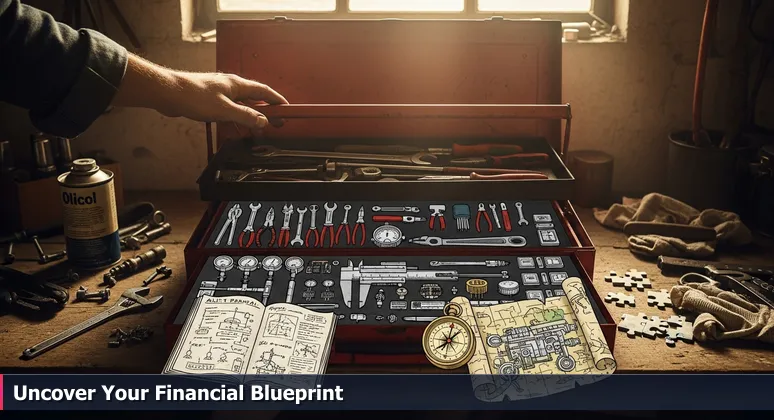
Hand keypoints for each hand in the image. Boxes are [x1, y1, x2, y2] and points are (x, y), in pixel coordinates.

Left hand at [113, 54, 287, 134]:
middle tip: (276, 122)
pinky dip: (237, 118)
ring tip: (258, 130)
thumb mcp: (225, 110)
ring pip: (242, 105)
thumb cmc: (193, 95)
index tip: (287, 108)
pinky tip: (236, 127)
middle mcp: (230, 86)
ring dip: (251, 117)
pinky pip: (230, 110)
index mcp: (237, 84)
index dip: (277, 100)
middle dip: (266, 111)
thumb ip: (246, 116)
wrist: (169, 93)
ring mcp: (220, 93)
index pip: (264, 91)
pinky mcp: (211, 100)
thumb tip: (262, 121)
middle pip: (254, 99)